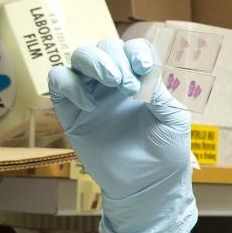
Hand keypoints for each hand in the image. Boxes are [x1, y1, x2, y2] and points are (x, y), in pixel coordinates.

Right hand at [48, 38, 196, 232]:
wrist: (149, 185)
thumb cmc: (166, 153)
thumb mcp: (173, 118)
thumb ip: (158, 90)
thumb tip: (139, 71)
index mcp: (140, 81)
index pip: (132, 49)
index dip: (135, 51)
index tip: (144, 68)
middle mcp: (114, 84)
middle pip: (104, 47)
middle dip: (116, 57)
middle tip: (128, 85)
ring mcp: (91, 95)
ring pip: (79, 57)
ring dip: (95, 62)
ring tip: (114, 83)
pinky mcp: (71, 112)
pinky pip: (59, 81)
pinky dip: (71, 84)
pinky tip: (90, 103)